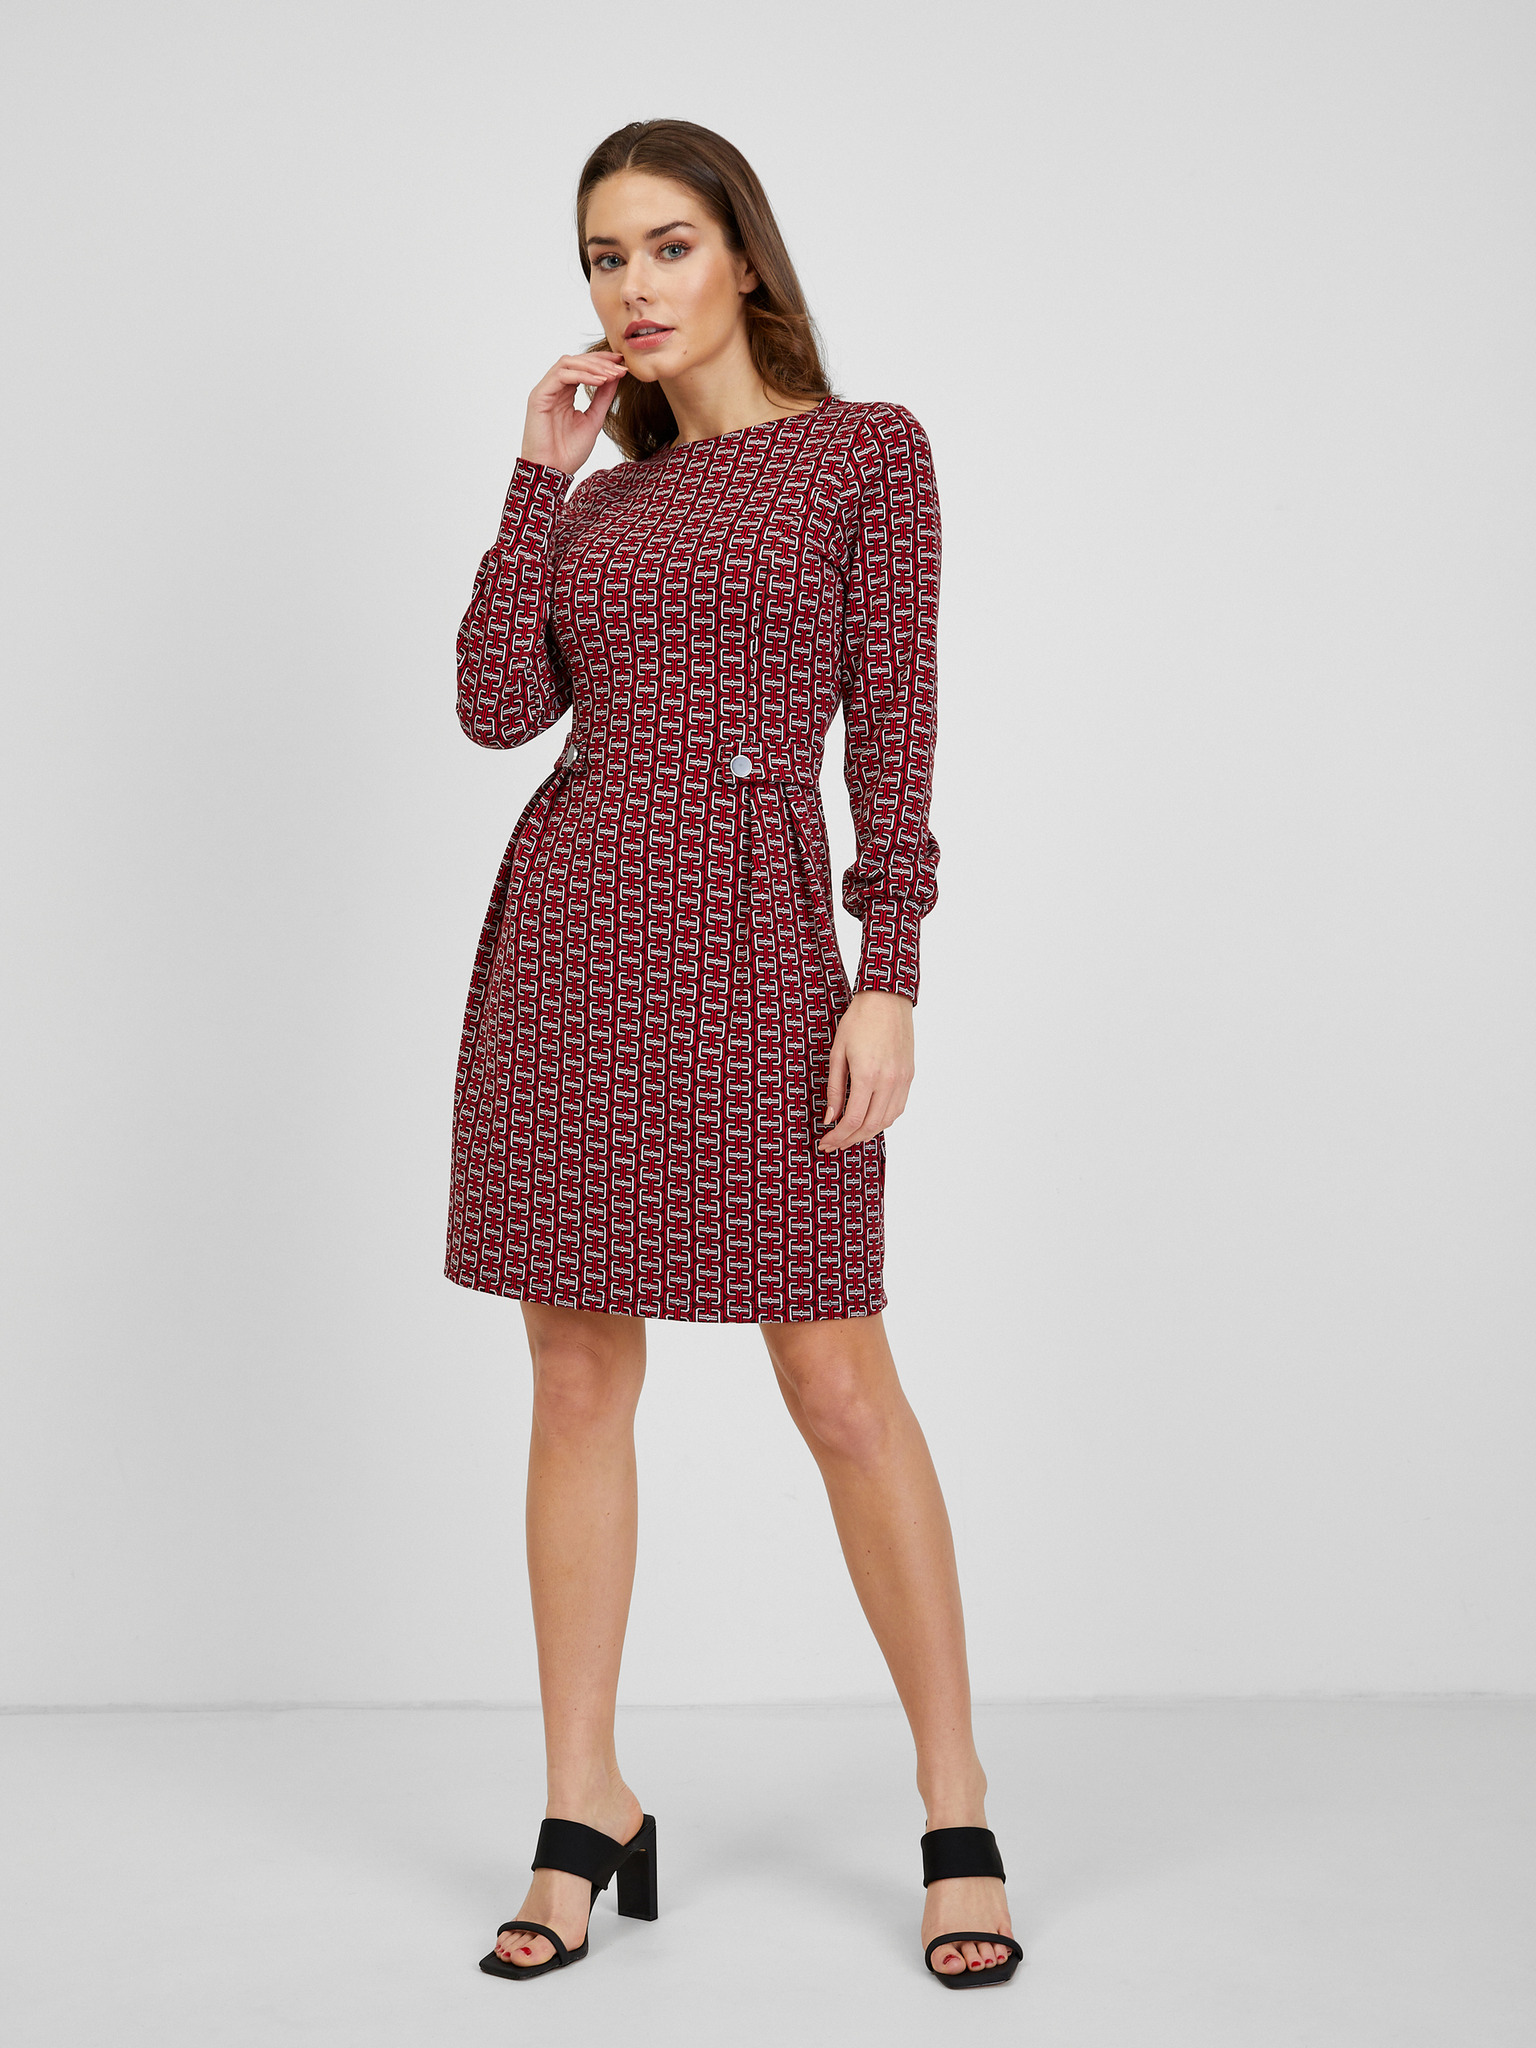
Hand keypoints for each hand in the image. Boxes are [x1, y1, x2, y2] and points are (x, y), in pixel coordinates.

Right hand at [521, 350, 627, 475]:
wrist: (553, 471)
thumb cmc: (569, 452)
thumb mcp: (593, 420)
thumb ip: (603, 398)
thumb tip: (615, 377)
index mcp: (564, 394)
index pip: (582, 368)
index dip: (602, 363)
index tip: (622, 364)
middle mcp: (553, 389)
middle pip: (575, 361)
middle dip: (599, 361)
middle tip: (620, 365)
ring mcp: (545, 391)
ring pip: (567, 363)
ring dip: (592, 366)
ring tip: (611, 375)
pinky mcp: (539, 396)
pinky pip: (561, 376)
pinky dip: (582, 376)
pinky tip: (599, 382)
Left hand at [817, 990, 913, 1150]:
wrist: (887, 999)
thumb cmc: (859, 1020)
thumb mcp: (837, 1053)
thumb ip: (834, 1088)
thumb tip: (831, 1117)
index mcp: (868, 1075)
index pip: (853, 1120)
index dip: (838, 1136)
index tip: (826, 1142)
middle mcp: (889, 1081)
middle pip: (871, 1126)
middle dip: (850, 1140)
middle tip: (835, 1144)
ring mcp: (902, 1080)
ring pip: (887, 1120)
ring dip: (868, 1133)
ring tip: (850, 1135)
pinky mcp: (909, 1075)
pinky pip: (898, 1107)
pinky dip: (883, 1119)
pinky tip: (870, 1120)